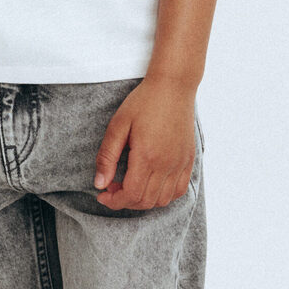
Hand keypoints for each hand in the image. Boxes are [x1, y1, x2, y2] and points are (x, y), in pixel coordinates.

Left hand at [93, 77, 196, 209]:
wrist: (173, 86)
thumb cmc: (143, 102)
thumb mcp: (118, 126)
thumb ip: (107, 157)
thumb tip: (99, 184)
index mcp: (147, 156)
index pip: (131, 195)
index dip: (114, 201)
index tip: (103, 194)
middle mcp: (167, 164)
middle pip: (146, 201)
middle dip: (125, 201)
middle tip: (112, 187)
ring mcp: (180, 163)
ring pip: (163, 200)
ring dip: (144, 200)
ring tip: (131, 185)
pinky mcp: (189, 159)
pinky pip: (179, 190)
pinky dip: (164, 195)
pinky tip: (151, 184)